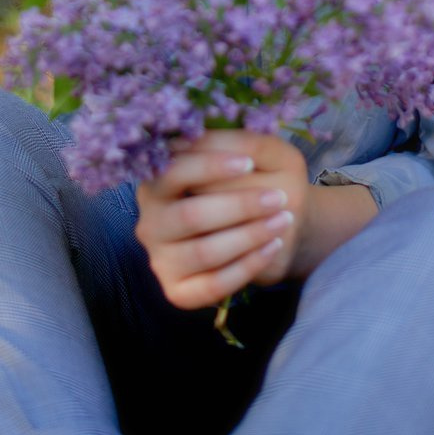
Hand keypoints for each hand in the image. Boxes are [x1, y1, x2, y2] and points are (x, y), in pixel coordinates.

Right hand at [135, 130, 309, 310]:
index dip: (209, 166)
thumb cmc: (255, 181)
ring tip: (282, 220)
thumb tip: (238, 150)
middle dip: (238, 206)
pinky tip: (272, 246)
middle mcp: (151, 220)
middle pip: (189, 215)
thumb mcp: (260, 154)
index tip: (247, 163)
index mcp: (158, 180)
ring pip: (203, 252)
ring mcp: (161, 259)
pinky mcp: (178, 291)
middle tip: (278, 198)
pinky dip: (247, 266)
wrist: (267, 223)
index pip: (174, 170)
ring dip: (248, 236)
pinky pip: (212, 285)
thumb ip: (246, 143)